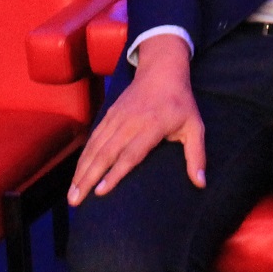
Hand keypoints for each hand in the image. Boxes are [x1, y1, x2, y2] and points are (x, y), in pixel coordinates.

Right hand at [67, 35, 202, 204]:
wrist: (161, 70)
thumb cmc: (181, 103)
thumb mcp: (195, 127)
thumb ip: (197, 156)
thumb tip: (200, 183)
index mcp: (152, 126)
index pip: (130, 154)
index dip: (115, 173)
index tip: (100, 192)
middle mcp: (130, 122)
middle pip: (105, 153)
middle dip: (88, 178)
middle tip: (75, 201)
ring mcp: (116, 117)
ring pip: (94, 147)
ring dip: (81, 170)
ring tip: (71, 193)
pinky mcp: (109, 114)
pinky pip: (93, 138)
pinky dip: (83, 157)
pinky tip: (77, 173)